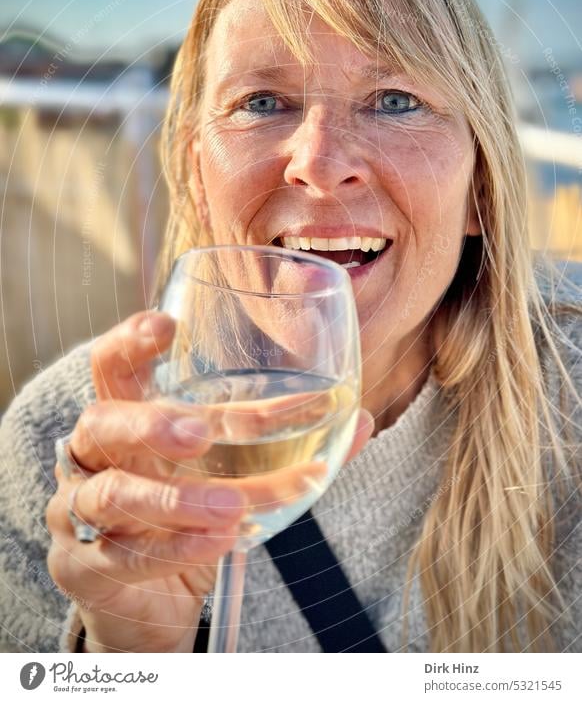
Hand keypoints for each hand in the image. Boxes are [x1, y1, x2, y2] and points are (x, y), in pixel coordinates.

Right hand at [46, 311, 372, 652]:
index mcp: (126, 419)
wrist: (150, 603)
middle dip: (150, 423)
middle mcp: (95, 457)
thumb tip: (361, 419)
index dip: (131, 342)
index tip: (169, 325)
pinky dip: (176, 547)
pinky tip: (220, 540)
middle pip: (101, 421)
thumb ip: (288, 447)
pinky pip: (123, 555)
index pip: (112, 368)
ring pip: (114, 493)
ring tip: (231, 505)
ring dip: (176, 498)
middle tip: (200, 434)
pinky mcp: (84, 567)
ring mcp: (80, 513)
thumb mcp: (232, 474)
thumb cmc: (187, 519)